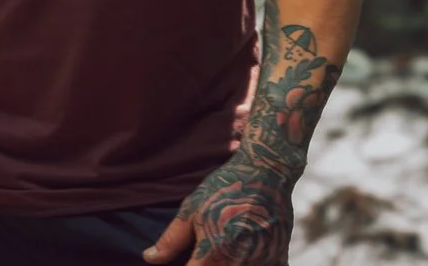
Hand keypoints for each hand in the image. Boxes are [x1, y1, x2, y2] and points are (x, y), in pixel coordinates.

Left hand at [142, 153, 295, 264]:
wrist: (267, 171)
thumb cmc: (224, 188)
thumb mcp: (192, 209)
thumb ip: (171, 240)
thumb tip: (149, 259)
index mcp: (213, 254)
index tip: (186, 262)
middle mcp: (238, 264)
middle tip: (204, 254)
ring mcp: (261, 262)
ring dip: (227, 264)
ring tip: (224, 249)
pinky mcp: (278, 258)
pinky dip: (253, 263)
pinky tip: (245, 252)